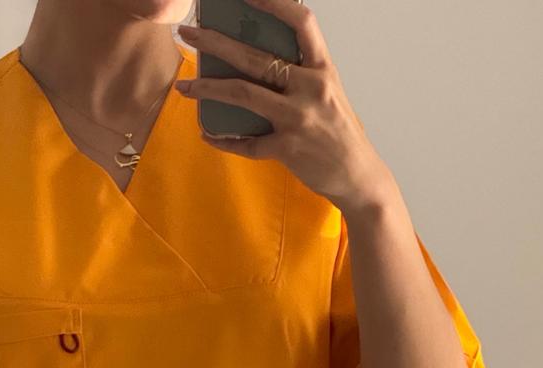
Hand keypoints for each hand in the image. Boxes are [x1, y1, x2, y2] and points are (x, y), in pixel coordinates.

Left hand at [175, 0, 395, 216]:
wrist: (358, 175)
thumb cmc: (337, 131)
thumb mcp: (327, 92)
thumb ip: (299, 75)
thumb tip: (256, 61)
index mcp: (322, 68)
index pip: (301, 22)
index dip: (274, 3)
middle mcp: (311, 88)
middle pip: (255, 57)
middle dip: (216, 42)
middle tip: (189, 32)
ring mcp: (298, 118)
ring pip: (243, 94)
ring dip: (208, 88)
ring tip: (184, 86)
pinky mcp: (287, 148)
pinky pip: (246, 143)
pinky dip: (223, 140)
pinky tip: (208, 134)